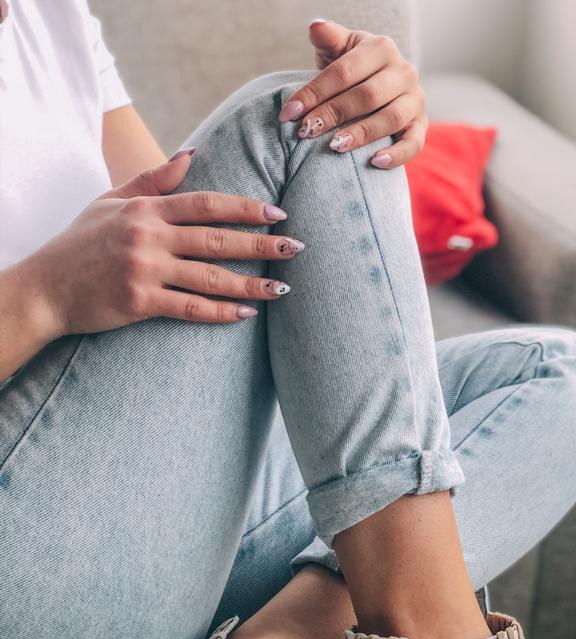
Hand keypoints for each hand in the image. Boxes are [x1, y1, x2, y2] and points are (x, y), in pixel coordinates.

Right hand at [20, 150, 303, 341]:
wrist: (45, 288)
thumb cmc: (79, 244)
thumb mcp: (110, 201)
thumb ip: (152, 179)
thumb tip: (192, 154)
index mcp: (145, 209)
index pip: (205, 204)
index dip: (245, 209)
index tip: (278, 213)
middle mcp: (148, 236)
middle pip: (216, 239)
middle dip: (261, 244)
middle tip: (297, 248)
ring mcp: (144, 270)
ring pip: (209, 277)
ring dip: (251, 284)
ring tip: (282, 289)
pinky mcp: (139, 302)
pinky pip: (189, 308)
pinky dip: (220, 311)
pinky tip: (246, 314)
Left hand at [278, 19, 426, 168]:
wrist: (381, 84)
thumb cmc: (354, 69)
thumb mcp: (340, 49)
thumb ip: (329, 38)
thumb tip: (315, 27)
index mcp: (381, 48)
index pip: (344, 71)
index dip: (315, 92)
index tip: (289, 112)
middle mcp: (404, 71)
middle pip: (366, 96)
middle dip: (333, 114)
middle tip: (307, 131)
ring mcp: (415, 99)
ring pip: (390, 119)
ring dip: (361, 134)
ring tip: (334, 146)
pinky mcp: (421, 125)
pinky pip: (414, 143)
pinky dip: (397, 155)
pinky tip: (375, 162)